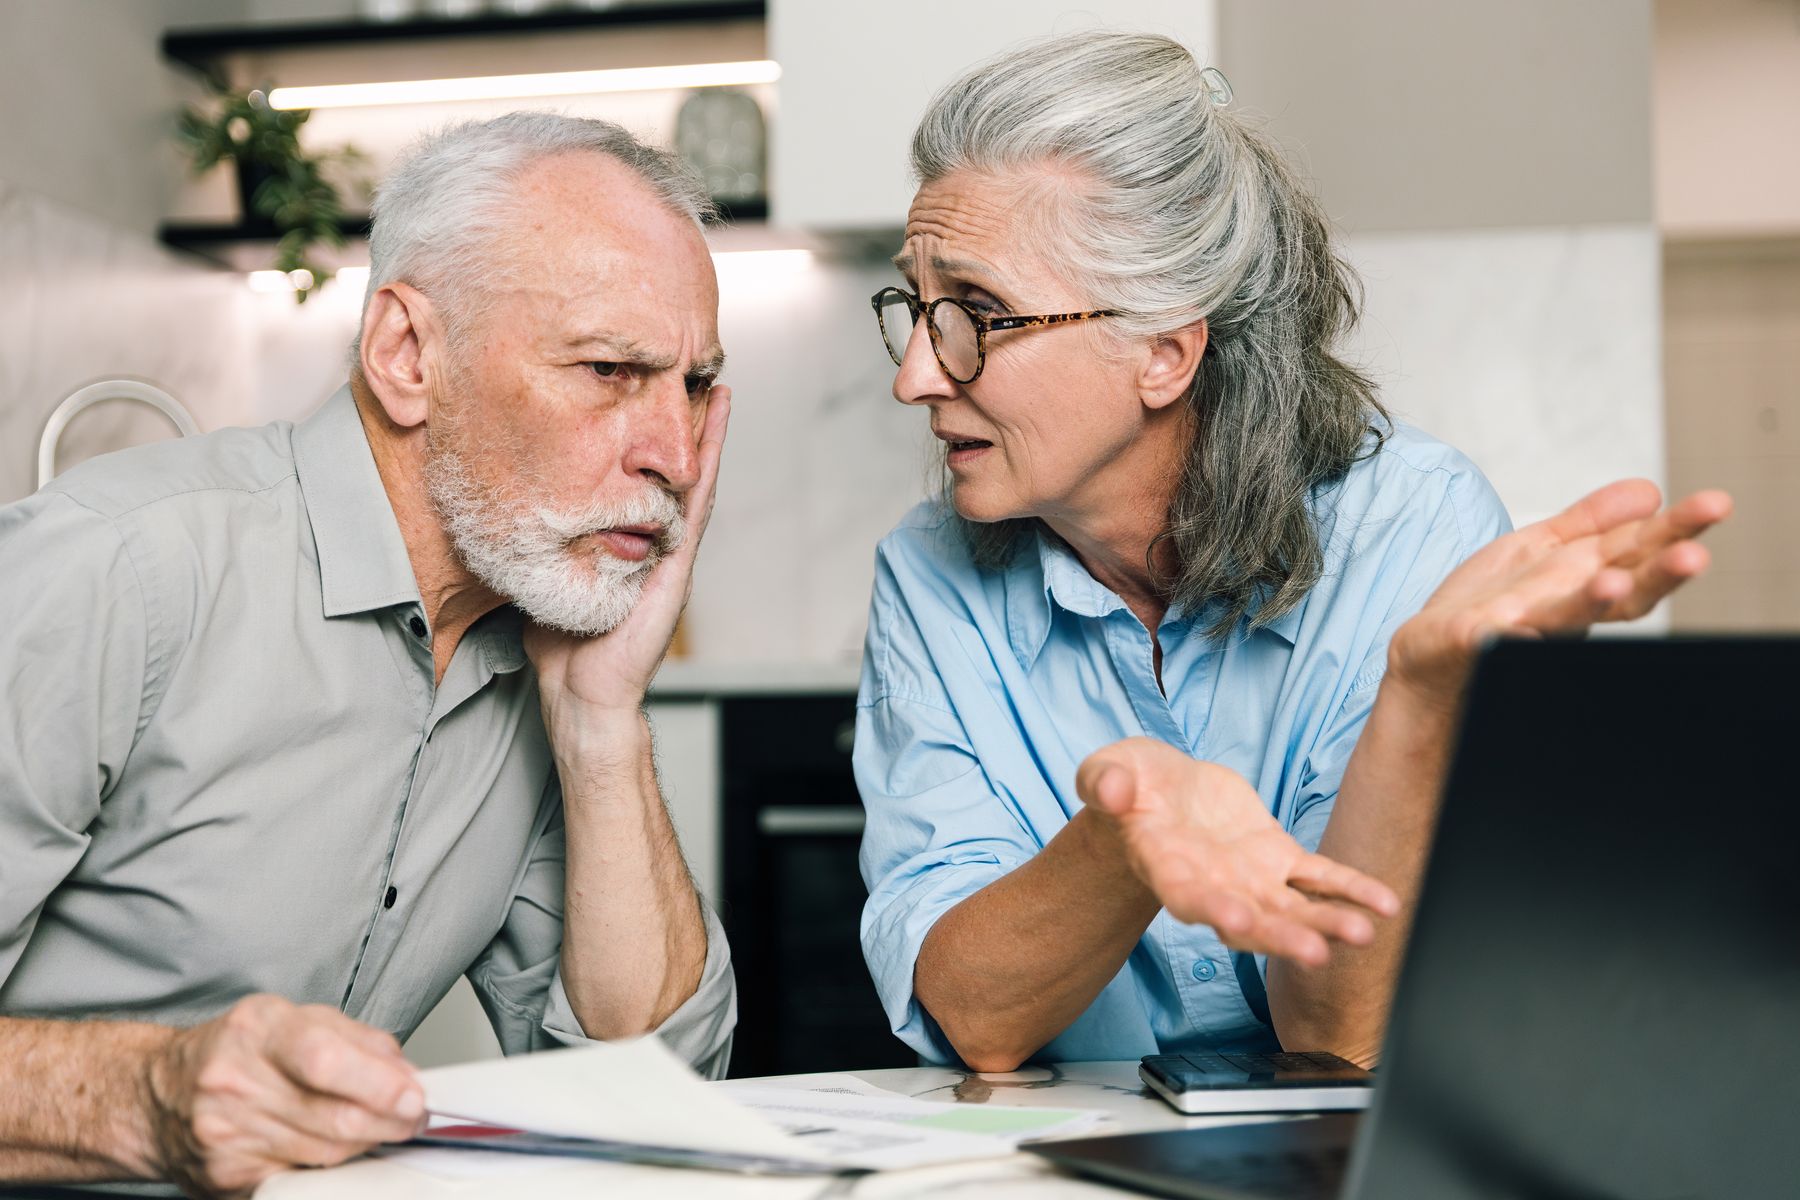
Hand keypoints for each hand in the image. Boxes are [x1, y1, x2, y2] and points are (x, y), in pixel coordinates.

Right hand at [144, 994, 424, 1197]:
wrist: (158, 1097)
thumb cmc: (239, 1053)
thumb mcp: (297, 1020)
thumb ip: (358, 1041)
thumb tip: (405, 1075)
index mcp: (257, 1028)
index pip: (325, 1059)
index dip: (378, 1083)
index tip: (413, 1096)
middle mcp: (234, 1080)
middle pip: (331, 1116)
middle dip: (387, 1120)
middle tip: (413, 1117)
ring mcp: (224, 1133)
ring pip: (323, 1152)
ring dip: (364, 1143)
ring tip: (380, 1126)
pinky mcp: (224, 1176)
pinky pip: (298, 1176)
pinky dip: (328, 1164)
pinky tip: (333, 1146)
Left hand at [527, 386, 731, 725]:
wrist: (581, 696)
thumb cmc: (565, 651)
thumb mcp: (548, 579)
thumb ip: (546, 549)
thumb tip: (516, 515)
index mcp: (631, 549)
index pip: (644, 488)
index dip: (653, 447)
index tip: (652, 402)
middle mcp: (657, 548)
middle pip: (676, 478)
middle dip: (688, 430)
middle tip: (697, 379)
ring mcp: (671, 558)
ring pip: (694, 485)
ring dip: (709, 437)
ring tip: (718, 390)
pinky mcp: (675, 569)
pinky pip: (694, 509)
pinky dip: (708, 468)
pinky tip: (714, 436)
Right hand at [1077, 738, 1400, 966]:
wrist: (1160, 793)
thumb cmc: (1128, 785)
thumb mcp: (1107, 771)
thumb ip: (1105, 781)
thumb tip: (1110, 789)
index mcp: (1167, 869)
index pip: (1188, 898)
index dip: (1209, 910)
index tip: (1232, 919)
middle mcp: (1214, 887)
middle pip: (1249, 921)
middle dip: (1282, 937)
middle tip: (1316, 952)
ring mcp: (1250, 879)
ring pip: (1293, 909)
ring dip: (1327, 923)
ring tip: (1363, 931)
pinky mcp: (1278, 859)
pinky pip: (1320, 879)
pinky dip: (1351, 891)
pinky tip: (1384, 904)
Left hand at [1389, 480, 1731, 705]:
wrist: (1428, 659)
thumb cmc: (1489, 605)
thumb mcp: (1541, 550)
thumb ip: (1591, 523)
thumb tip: (1650, 491)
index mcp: (1583, 581)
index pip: (1638, 552)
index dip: (1676, 530)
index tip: (1717, 504)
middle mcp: (1564, 611)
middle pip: (1622, 591)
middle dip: (1659, 572)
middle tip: (1696, 555)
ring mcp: (1522, 631)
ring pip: (1566, 618)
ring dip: (1591, 601)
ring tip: (1612, 584)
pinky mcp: (1476, 646)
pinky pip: (1495, 642)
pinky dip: (1512, 639)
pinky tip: (1522, 632)